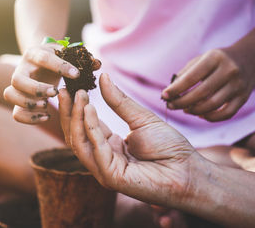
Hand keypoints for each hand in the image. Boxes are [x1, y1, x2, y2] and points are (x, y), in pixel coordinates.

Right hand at [4, 43, 79, 123]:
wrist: (41, 61)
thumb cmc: (58, 57)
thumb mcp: (68, 53)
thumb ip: (83, 58)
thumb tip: (97, 64)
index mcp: (34, 53)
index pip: (43, 58)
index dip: (60, 66)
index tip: (77, 74)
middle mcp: (21, 69)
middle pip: (16, 79)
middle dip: (36, 88)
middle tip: (54, 92)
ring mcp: (17, 86)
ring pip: (10, 95)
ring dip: (28, 103)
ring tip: (46, 106)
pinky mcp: (19, 101)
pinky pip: (16, 113)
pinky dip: (29, 118)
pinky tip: (46, 116)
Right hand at [59, 73, 199, 206]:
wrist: (189, 171)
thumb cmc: (169, 147)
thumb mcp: (141, 118)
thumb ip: (119, 101)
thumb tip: (104, 77)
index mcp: (108, 145)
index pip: (84, 125)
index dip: (76, 106)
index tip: (71, 86)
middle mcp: (102, 157)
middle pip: (76, 134)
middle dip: (69, 111)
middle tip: (66, 89)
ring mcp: (105, 169)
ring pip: (80, 142)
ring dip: (76, 117)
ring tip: (78, 95)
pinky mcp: (111, 177)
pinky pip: (95, 150)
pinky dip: (90, 128)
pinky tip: (89, 109)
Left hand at [162, 47, 254, 121]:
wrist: (249, 58)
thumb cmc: (216, 61)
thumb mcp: (201, 59)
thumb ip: (185, 74)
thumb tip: (168, 93)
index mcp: (215, 58)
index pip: (191, 77)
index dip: (176, 89)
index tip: (164, 95)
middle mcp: (229, 70)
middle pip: (201, 93)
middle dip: (182, 102)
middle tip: (171, 105)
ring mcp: (238, 85)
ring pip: (212, 105)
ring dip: (194, 110)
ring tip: (185, 109)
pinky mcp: (244, 97)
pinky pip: (225, 114)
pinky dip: (210, 117)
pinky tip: (200, 114)